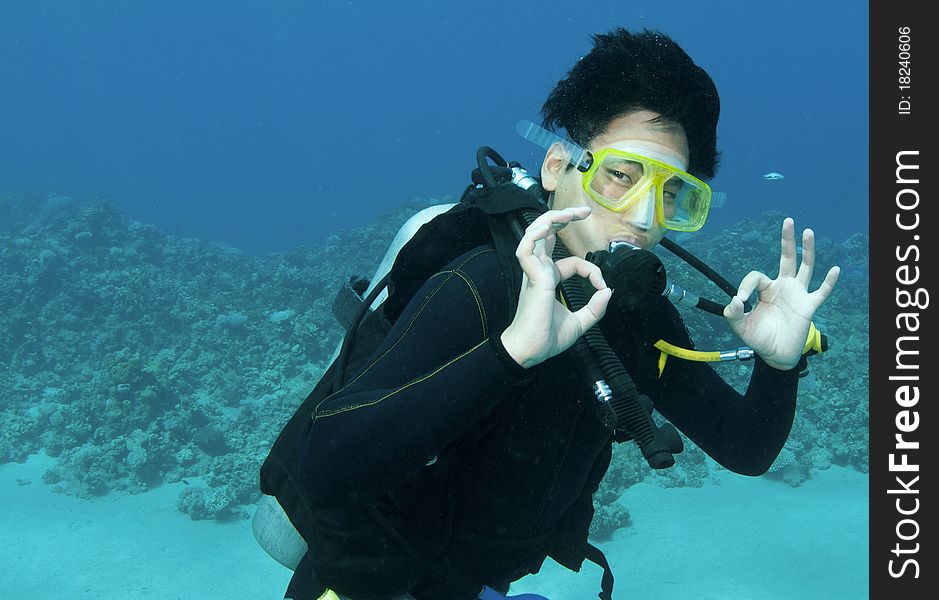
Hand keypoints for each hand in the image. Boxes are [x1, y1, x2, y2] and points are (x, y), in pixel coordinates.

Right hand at [500, 207, 612, 367]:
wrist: (531, 351)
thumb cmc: (547, 338)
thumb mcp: (580, 323)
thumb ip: (595, 308)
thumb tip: (608, 291)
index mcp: (548, 279)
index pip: (573, 263)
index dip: (592, 271)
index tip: (603, 288)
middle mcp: (539, 271)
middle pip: (546, 235)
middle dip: (563, 219)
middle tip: (583, 210)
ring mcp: (533, 272)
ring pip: (536, 234)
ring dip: (551, 219)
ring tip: (570, 212)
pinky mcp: (531, 277)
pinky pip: (526, 248)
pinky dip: (535, 235)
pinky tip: (547, 226)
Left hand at [724, 218, 839, 369]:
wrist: (775, 355)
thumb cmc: (759, 338)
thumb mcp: (740, 326)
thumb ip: (733, 313)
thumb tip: (735, 300)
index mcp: (766, 289)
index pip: (756, 276)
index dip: (746, 286)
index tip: (740, 300)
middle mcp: (783, 287)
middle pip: (787, 258)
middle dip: (787, 240)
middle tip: (787, 221)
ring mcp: (798, 295)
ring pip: (805, 268)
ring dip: (807, 251)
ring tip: (808, 232)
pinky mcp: (808, 306)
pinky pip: (821, 292)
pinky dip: (828, 282)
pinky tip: (834, 270)